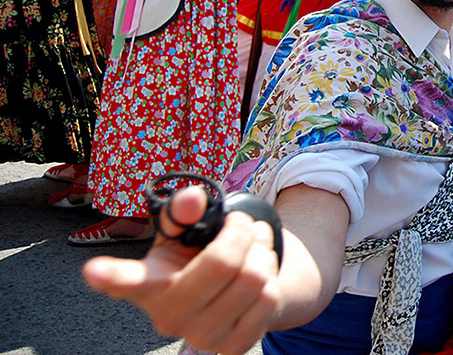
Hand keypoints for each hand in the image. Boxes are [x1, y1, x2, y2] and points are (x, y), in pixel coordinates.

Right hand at [83, 187, 280, 354]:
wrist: (232, 291)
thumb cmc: (197, 257)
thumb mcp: (184, 233)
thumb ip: (182, 212)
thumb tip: (192, 198)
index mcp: (148, 283)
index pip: (127, 280)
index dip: (111, 276)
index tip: (94, 272)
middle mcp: (167, 317)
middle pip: (223, 263)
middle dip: (242, 232)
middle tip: (242, 225)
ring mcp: (201, 336)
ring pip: (253, 278)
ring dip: (263, 250)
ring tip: (254, 247)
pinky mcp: (235, 347)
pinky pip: (269, 298)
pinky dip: (272, 275)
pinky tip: (261, 275)